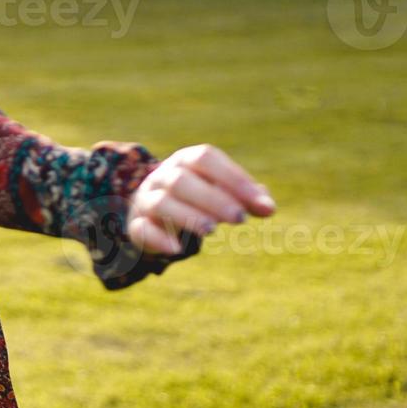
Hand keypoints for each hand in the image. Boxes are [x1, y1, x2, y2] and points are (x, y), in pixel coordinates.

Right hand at [127, 144, 275, 254]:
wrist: (151, 210)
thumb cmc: (196, 198)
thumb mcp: (220, 191)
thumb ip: (245, 198)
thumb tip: (269, 207)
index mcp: (185, 160)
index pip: (205, 158)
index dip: (233, 177)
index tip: (259, 203)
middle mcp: (162, 176)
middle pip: (182, 180)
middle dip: (213, 199)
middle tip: (240, 219)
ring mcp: (146, 200)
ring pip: (162, 203)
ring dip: (188, 215)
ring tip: (212, 230)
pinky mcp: (136, 225)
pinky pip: (142, 229)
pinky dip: (158, 238)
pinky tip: (177, 249)